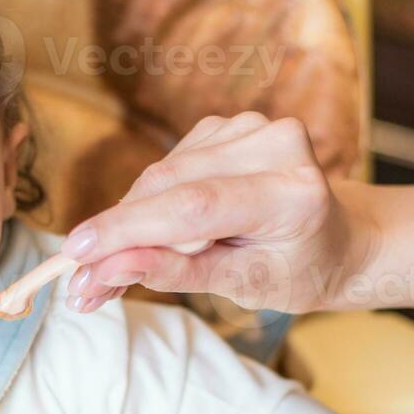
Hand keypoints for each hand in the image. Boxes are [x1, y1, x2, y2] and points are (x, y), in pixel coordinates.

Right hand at [59, 113, 371, 313]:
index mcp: (294, 192)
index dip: (129, 230)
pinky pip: (166, 169)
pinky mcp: (224, 127)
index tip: (76, 257)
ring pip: (158, 176)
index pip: (195, 207)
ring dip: (127, 224)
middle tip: (80, 285)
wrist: (337, 238)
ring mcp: (249, 127)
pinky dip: (147, 206)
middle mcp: (275, 145)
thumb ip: (178, 272)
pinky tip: (148, 235)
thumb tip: (107, 270)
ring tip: (110, 272)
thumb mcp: (246, 287)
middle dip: (117, 236)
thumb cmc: (298, 269)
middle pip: (168, 187)